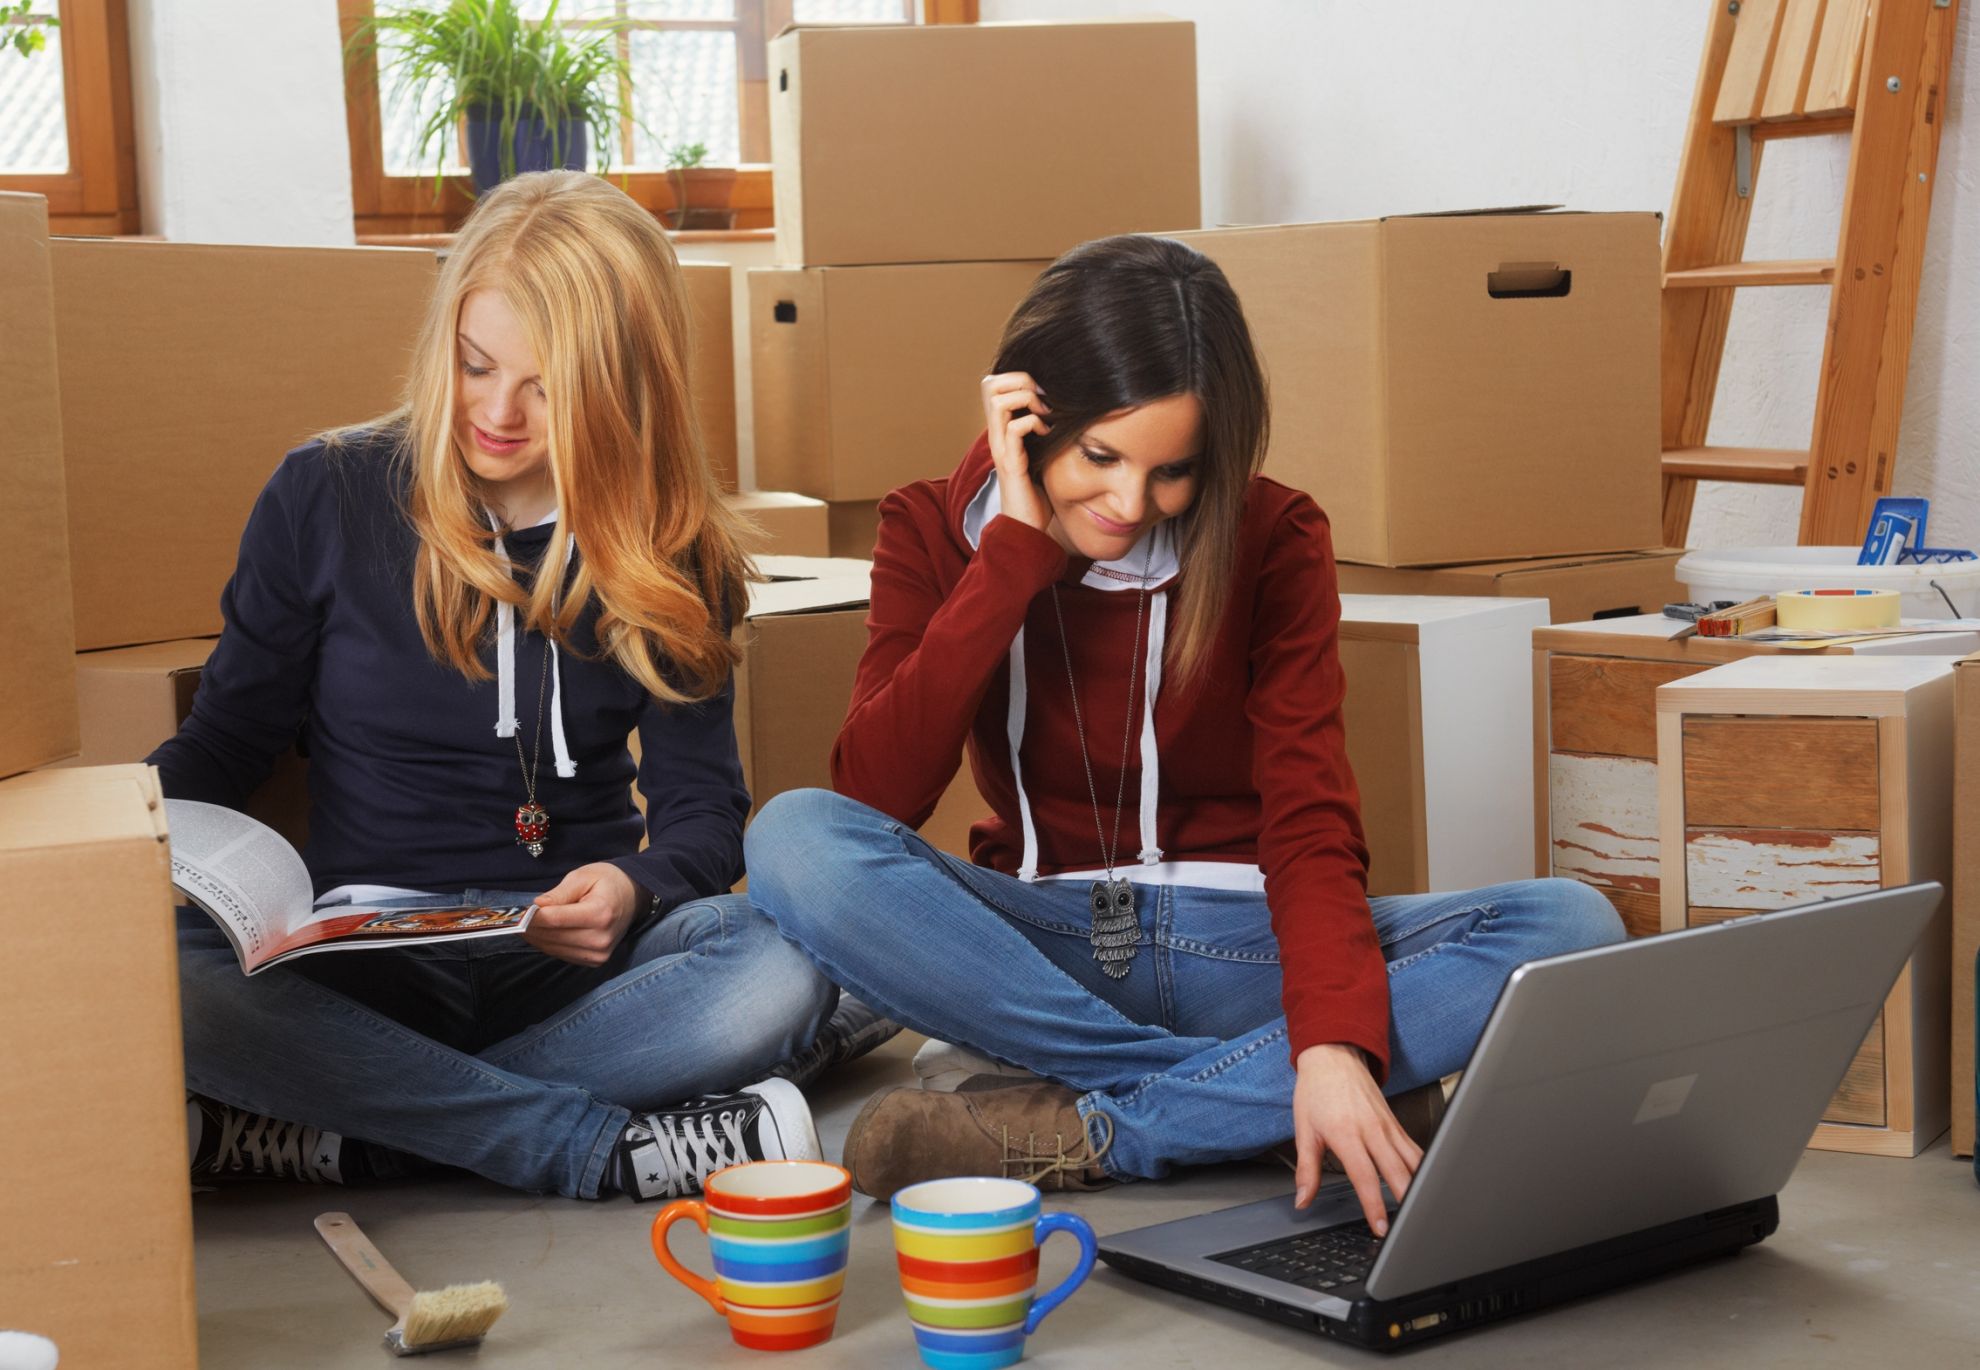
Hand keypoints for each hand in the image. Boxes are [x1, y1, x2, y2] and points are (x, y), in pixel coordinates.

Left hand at [523, 861, 642, 965]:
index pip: (555, 919)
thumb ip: (559, 893)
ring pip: (553, 948)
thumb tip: (536, 906)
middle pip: (552, 936)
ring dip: (536, 937)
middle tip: (516, 917)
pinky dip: (548, 943)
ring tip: (526, 923)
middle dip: (530, 927)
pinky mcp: (595, 961)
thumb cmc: (608, 882)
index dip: (532, 916)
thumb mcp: (583, 876)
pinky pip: (561, 954)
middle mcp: (600, 939)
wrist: (633, 897)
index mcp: (600, 914)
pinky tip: (543, 932)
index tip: (516, 911)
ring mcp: (599, 953)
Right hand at [980, 371, 1054, 532]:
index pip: (992, 383)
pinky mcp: (1011, 463)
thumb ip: (1042, 429)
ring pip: (998, 402)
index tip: (1041, 390)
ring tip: (1045, 413)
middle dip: (1020, 381)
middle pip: (989, 384)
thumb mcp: (1040, 451)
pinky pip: (1015, 429)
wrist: (1028, 526)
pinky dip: (1033, 423)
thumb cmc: (1037, 491)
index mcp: (1001, 429)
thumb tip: (1064, 406)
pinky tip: (1046, 433)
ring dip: (1026, 400)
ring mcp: (1000, 448)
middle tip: (1042, 397)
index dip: (1015, 376)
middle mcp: (996, 435)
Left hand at [1291, 1044, 1423, 1235]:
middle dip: (1405, 1201)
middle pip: (1397, 1171)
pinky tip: (1423, 1183)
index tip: (1380, 1227)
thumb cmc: (1316, 1092)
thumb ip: (1306, 1170)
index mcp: (1346, 1134)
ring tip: (1422, 1209)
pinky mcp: (1395, 1123)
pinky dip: (1422, 1167)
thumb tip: (1302, 1200)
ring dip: (1419, 1185)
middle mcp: (1372, 1130)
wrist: (1332, 1056)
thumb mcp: (1304, 1131)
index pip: (1365, 1177)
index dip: (1374, 1205)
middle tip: (1408, 1227)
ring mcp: (1387, 1126)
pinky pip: (1414, 1148)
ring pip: (1413, 1160)